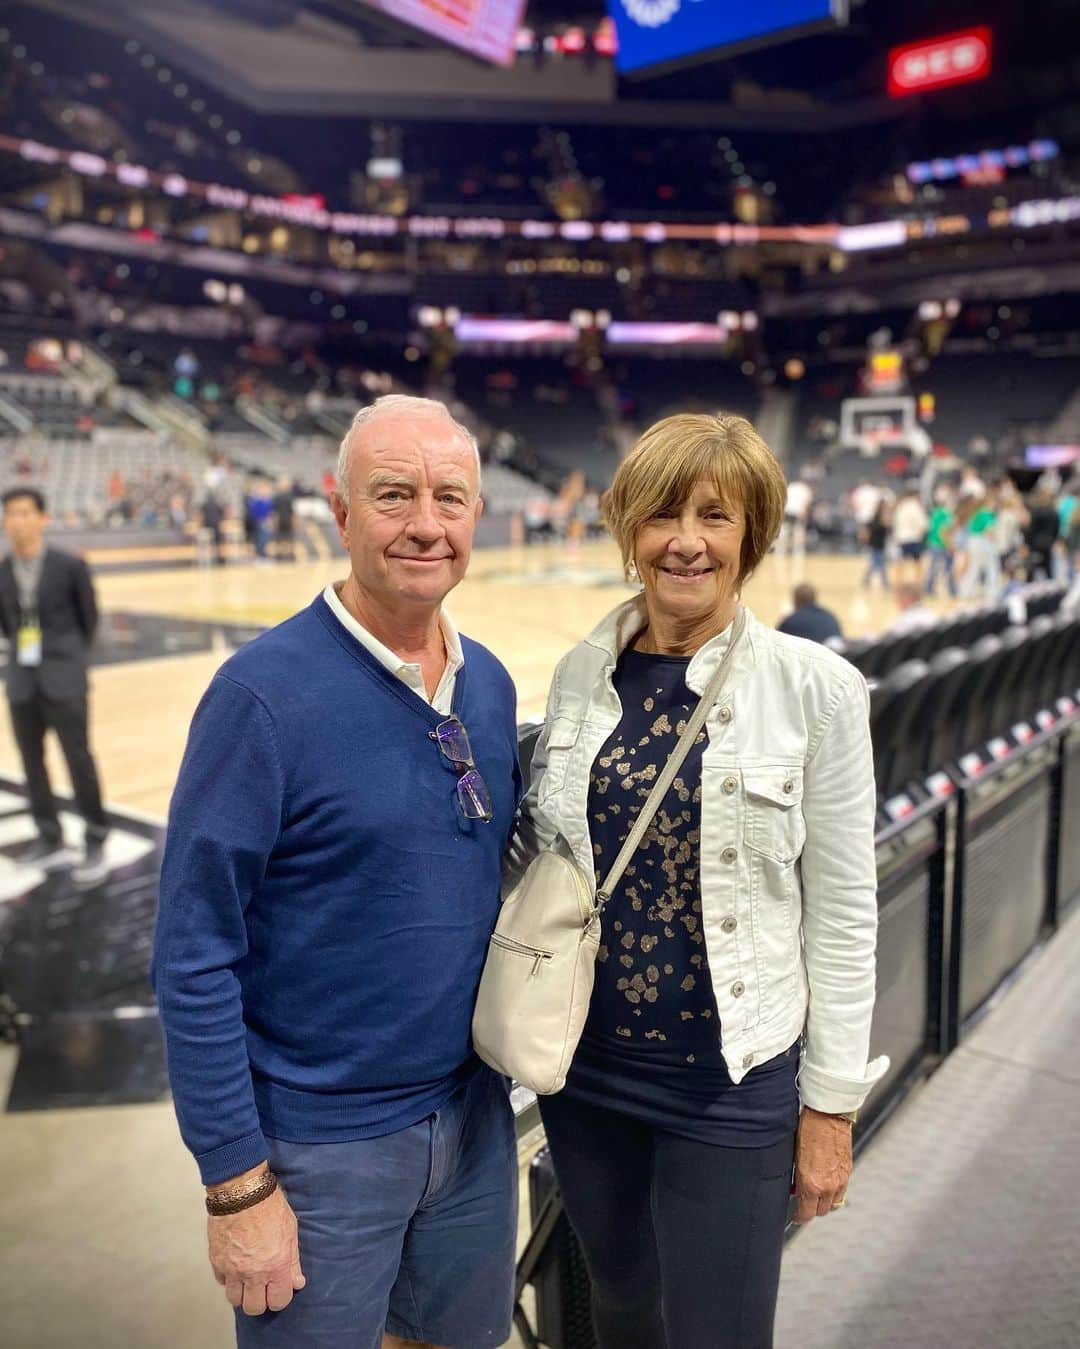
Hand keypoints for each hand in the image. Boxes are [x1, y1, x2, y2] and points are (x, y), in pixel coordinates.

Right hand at [208, 1185, 305, 1315]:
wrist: (242, 1192)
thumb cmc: (270, 1207)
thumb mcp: (290, 1231)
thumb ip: (293, 1261)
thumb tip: (297, 1282)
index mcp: (276, 1266)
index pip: (278, 1301)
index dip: (280, 1297)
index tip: (280, 1289)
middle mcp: (254, 1274)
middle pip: (254, 1308)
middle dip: (260, 1300)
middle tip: (262, 1288)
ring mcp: (233, 1270)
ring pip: (235, 1300)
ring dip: (242, 1292)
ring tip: (247, 1279)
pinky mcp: (217, 1263)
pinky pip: (222, 1281)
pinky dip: (228, 1278)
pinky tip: (235, 1266)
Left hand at [792, 1106, 852, 1224]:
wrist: (828, 1113)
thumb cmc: (808, 1127)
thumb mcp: (793, 1154)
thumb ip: (796, 1176)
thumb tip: (794, 1186)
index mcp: (811, 1183)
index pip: (805, 1213)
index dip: (798, 1217)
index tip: (795, 1215)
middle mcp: (827, 1185)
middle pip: (821, 1212)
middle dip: (811, 1209)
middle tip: (803, 1202)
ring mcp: (840, 1180)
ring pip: (833, 1203)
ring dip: (824, 1202)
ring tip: (815, 1193)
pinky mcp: (848, 1171)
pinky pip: (842, 1190)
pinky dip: (834, 1191)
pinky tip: (826, 1181)